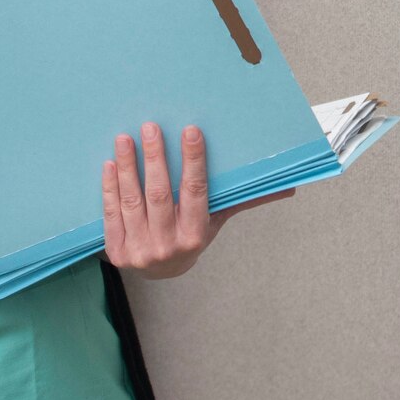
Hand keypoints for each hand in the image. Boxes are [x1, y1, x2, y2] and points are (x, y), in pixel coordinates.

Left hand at [101, 122, 292, 278]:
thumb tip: (289, 187)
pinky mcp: (116, 251)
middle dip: (155, 158)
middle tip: (151, 127)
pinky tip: (109, 164)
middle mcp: (167, 245)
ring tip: (125, 138)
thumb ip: (243, 200)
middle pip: (160, 194)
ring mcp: (139, 250)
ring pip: (132, 201)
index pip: (195, 191)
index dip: (193, 160)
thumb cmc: (191, 237)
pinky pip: (111, 214)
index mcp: (195, 235)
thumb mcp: (216, 222)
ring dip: (128, 168)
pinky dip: (109, 188)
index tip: (191, 131)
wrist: (158, 272)